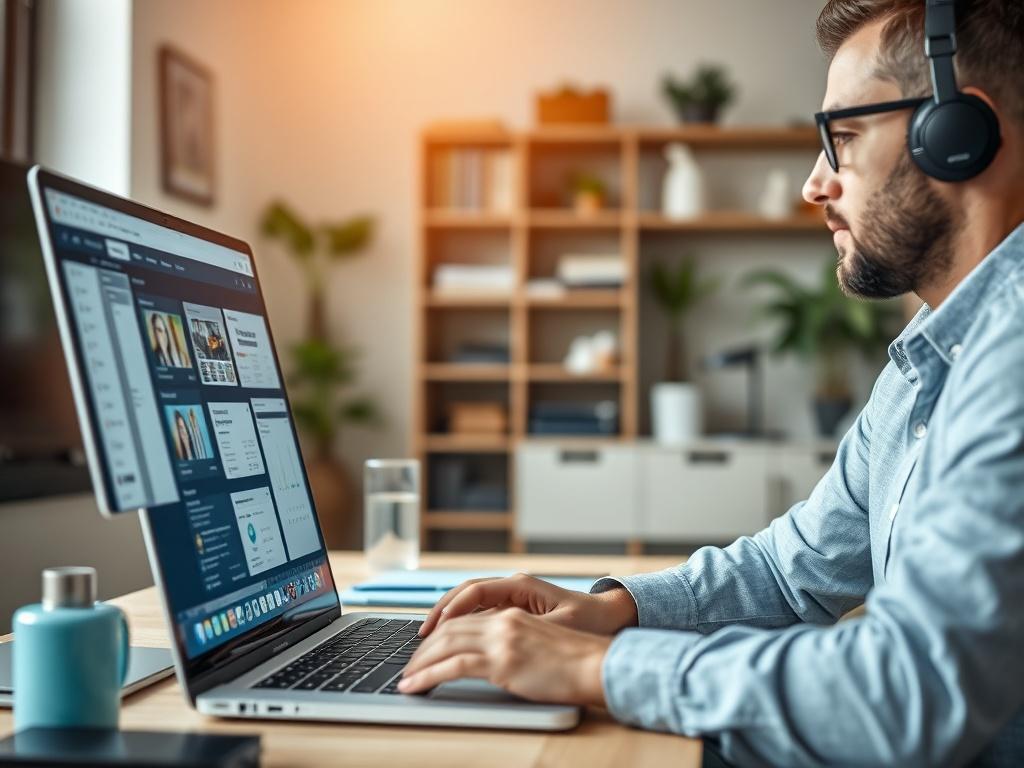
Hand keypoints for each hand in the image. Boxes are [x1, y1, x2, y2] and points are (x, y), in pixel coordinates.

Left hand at [399, 607, 609, 704]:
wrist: (597, 665)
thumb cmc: (577, 660)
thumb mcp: (541, 641)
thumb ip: (515, 641)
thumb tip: (493, 658)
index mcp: (512, 613)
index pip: (464, 618)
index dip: (440, 633)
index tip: (425, 649)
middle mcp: (503, 621)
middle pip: (449, 629)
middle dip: (424, 649)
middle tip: (409, 666)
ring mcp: (501, 640)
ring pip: (445, 645)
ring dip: (420, 663)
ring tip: (407, 679)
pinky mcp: (502, 662)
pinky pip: (453, 667)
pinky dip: (428, 676)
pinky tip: (416, 686)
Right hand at [418, 573, 637, 637]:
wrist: (610, 617)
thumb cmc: (590, 621)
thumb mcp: (558, 627)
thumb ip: (528, 630)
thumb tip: (499, 637)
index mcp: (521, 586)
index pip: (475, 591)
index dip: (451, 609)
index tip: (434, 628)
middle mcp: (514, 588)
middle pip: (466, 594)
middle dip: (441, 613)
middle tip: (422, 636)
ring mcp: (513, 598)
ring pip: (471, 603)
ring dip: (450, 618)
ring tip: (429, 638)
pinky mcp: (516, 611)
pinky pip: (481, 614)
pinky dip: (464, 624)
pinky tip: (453, 641)